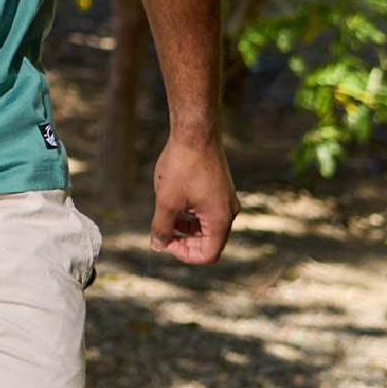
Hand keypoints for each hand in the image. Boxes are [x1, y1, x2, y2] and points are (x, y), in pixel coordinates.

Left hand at [150, 133, 239, 263]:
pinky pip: (208, 209)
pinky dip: (191, 212)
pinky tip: (173, 199)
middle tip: (163, 231)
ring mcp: (226, 197)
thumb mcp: (166, 201)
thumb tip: (158, 246)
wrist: (195, 131)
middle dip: (185, 241)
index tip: (166, 242)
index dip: (185, 255)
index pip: (208, 254)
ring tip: (165, 214)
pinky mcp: (221, 186)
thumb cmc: (182, 166)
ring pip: (207, 225)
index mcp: (220, 219)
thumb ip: (161, 227)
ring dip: (186, 227)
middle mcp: (228, 211)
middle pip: (209, 241)